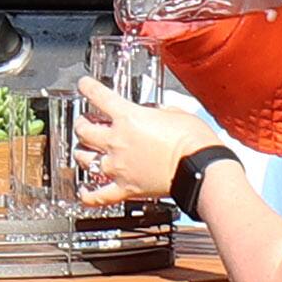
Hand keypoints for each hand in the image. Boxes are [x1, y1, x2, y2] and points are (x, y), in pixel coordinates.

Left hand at [73, 77, 220, 202]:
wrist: (201, 168)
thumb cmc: (194, 140)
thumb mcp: (175, 112)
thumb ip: (157, 111)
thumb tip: (153, 113)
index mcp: (128, 117)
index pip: (99, 96)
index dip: (87, 87)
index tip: (84, 85)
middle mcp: (117, 141)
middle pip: (84, 130)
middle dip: (81, 123)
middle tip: (83, 122)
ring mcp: (118, 166)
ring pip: (85, 159)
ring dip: (82, 152)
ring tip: (83, 150)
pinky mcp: (125, 189)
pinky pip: (99, 196)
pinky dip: (88, 195)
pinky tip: (83, 193)